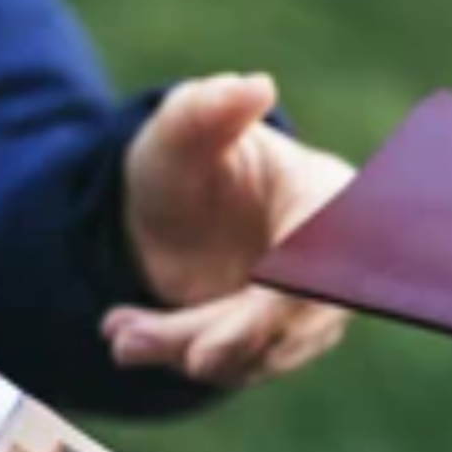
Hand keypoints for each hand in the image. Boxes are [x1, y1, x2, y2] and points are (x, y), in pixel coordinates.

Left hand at [110, 73, 353, 387]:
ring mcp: (306, 310)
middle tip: (164, 347)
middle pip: (292, 315)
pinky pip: (236, 365)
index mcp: (327, 200)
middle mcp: (329, 262)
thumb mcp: (181, 131)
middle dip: (227, 334)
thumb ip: (208, 109)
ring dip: (187, 347)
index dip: (296, 285)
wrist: (164, 213)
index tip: (259, 298)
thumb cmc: (185, 161)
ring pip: (259, 350)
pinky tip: (128, 334)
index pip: (327, 252)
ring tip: (122, 334)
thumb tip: (253, 86)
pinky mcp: (273, 344)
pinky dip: (180, 356)